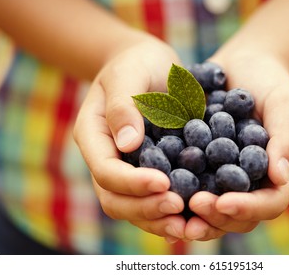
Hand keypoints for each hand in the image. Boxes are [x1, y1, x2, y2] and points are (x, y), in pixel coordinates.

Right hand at [73, 33, 187, 241]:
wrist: (149, 67)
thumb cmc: (135, 63)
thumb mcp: (128, 73)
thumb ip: (124, 106)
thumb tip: (129, 145)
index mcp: (95, 138)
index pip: (106, 171)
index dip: (132, 182)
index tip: (164, 182)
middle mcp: (109, 160)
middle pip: (117, 200)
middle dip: (146, 209)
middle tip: (178, 208)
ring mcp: (129, 169)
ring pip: (135, 208)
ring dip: (159, 220)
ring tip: (189, 224)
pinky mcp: (151, 171)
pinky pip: (156, 199)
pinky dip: (171, 213)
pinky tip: (193, 219)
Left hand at [184, 51, 288, 239]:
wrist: (243, 65)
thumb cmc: (271, 82)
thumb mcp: (284, 104)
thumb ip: (287, 138)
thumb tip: (280, 177)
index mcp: (279, 175)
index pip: (269, 203)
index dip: (247, 208)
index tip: (223, 203)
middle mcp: (253, 183)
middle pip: (238, 215)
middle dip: (216, 216)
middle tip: (192, 206)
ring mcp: (226, 177)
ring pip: (213, 208)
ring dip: (193, 213)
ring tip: (171, 206)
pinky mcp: (204, 166)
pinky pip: (192, 184)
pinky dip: (177, 190)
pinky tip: (156, 188)